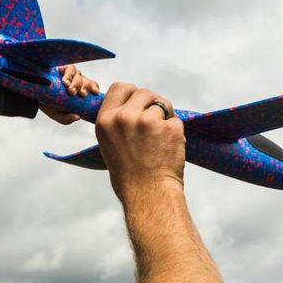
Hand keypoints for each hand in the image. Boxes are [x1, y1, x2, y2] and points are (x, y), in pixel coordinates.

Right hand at [39, 65, 99, 123]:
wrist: (32, 97)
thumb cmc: (47, 104)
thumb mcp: (57, 114)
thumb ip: (66, 118)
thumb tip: (77, 117)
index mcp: (79, 90)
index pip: (91, 86)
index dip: (94, 88)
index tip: (94, 93)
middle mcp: (76, 80)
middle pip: (86, 81)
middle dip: (85, 87)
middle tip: (80, 95)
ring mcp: (68, 74)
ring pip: (78, 74)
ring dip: (76, 82)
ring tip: (71, 90)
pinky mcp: (60, 68)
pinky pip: (69, 68)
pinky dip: (68, 75)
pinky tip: (65, 82)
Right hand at [95, 82, 185, 199]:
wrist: (148, 194)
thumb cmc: (130, 174)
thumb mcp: (110, 144)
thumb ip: (117, 122)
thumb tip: (131, 104)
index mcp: (105, 121)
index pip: (120, 87)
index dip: (132, 93)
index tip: (138, 103)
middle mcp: (124, 118)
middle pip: (144, 92)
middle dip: (152, 103)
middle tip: (154, 124)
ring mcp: (147, 121)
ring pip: (163, 103)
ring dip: (166, 116)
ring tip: (160, 139)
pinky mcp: (168, 127)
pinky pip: (176, 120)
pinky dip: (176, 131)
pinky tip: (169, 148)